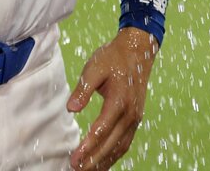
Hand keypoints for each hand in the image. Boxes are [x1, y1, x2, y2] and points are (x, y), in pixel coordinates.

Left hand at [66, 27, 157, 169]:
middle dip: (94, 160)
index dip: (88, 147)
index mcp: (120, 101)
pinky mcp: (135, 119)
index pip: (102, 130)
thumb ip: (83, 89)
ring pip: (120, 147)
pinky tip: (103, 162)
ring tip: (87, 170)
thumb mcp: (94, 67)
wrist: (137, 50)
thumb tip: (71, 109)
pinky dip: (114, 155)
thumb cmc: (113, 57)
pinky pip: (125, 142)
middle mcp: (130, 114)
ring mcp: (135, 118)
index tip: (74, 158)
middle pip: (111, 144)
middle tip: (76, 169)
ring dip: (104, 161)